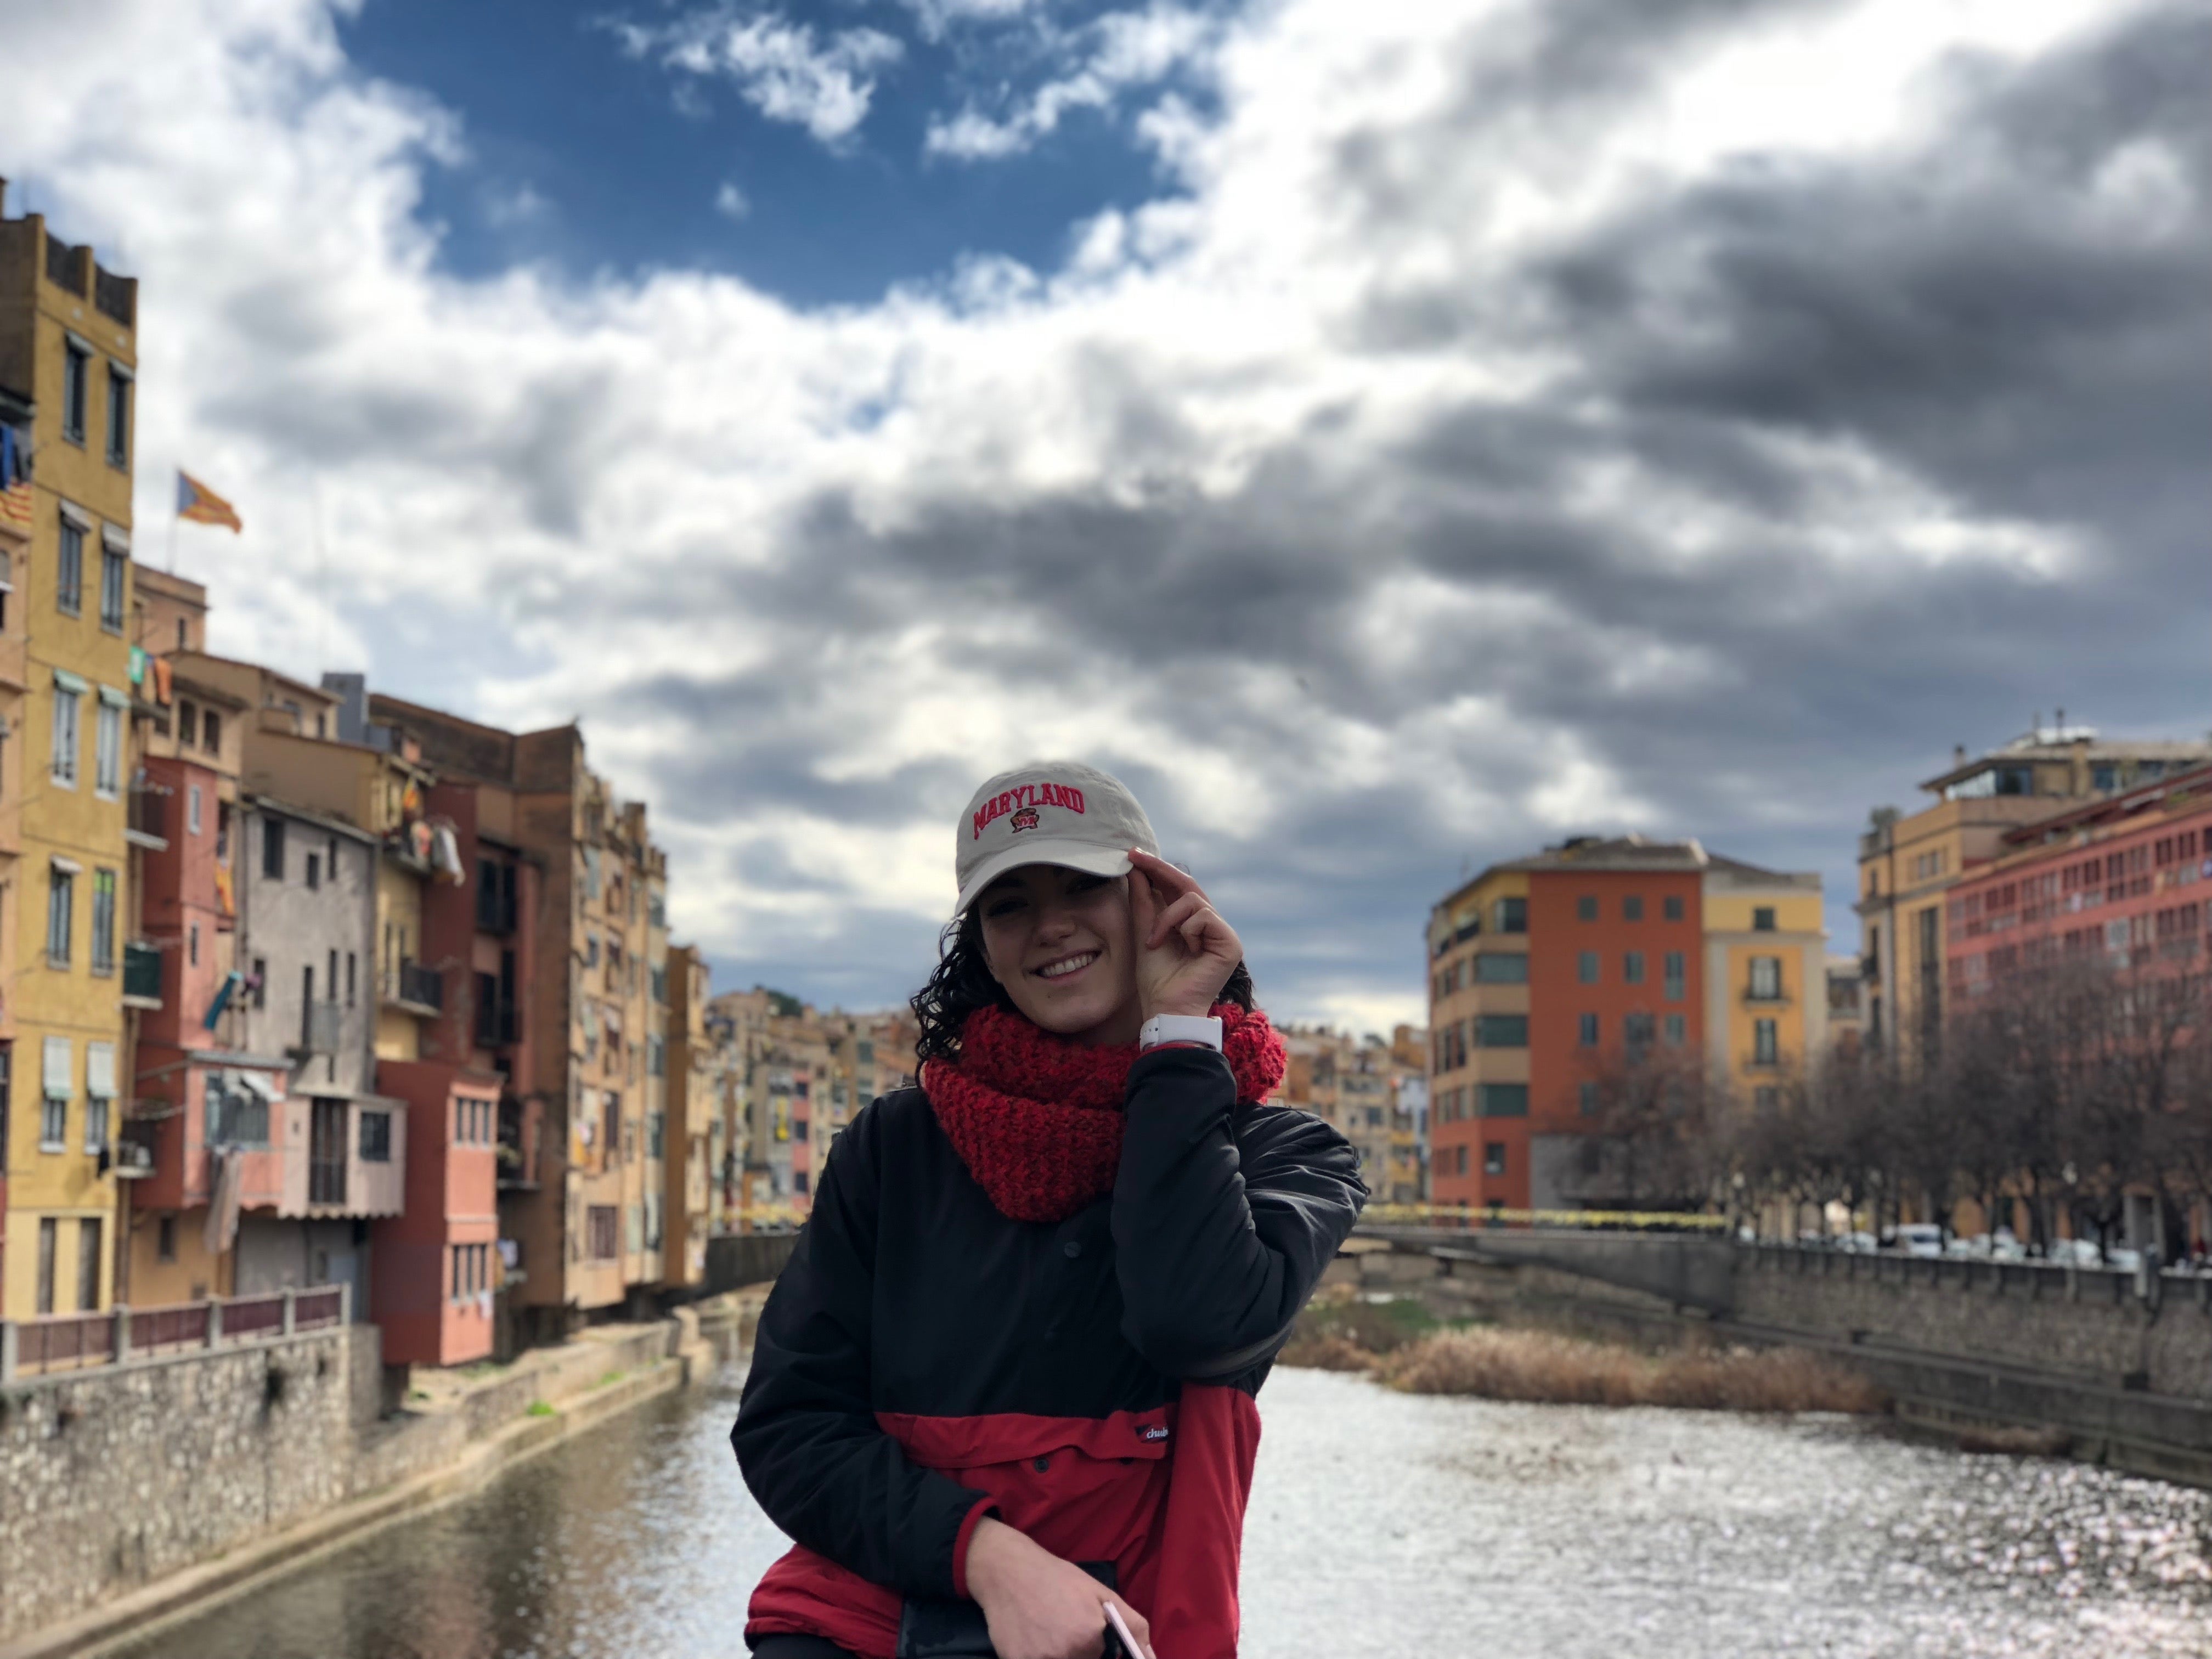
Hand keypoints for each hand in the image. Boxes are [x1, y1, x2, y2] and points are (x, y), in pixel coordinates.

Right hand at [966, 1517, 1155, 1658]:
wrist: (1008, 1571)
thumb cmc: (1058, 1579)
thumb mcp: (1102, 1594)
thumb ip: (1133, 1626)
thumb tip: (1150, 1657)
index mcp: (1092, 1637)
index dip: (1101, 1653)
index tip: (1091, 1643)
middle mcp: (1067, 1654)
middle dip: (1082, 1653)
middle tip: (1066, 1630)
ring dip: (1062, 1655)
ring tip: (1051, 1633)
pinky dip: (1041, 1656)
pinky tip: (1036, 1640)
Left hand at [1127, 848, 1242, 1021]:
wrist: (1165, 1008)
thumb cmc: (1155, 978)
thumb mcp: (1144, 932)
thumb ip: (1143, 902)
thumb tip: (1137, 870)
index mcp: (1191, 923)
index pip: (1177, 888)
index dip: (1157, 869)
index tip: (1133, 855)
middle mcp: (1210, 926)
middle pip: (1188, 884)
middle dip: (1159, 869)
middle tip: (1135, 858)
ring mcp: (1222, 933)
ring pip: (1193, 900)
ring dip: (1167, 918)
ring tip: (1156, 942)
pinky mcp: (1231, 943)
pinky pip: (1203, 916)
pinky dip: (1185, 929)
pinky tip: (1184, 949)